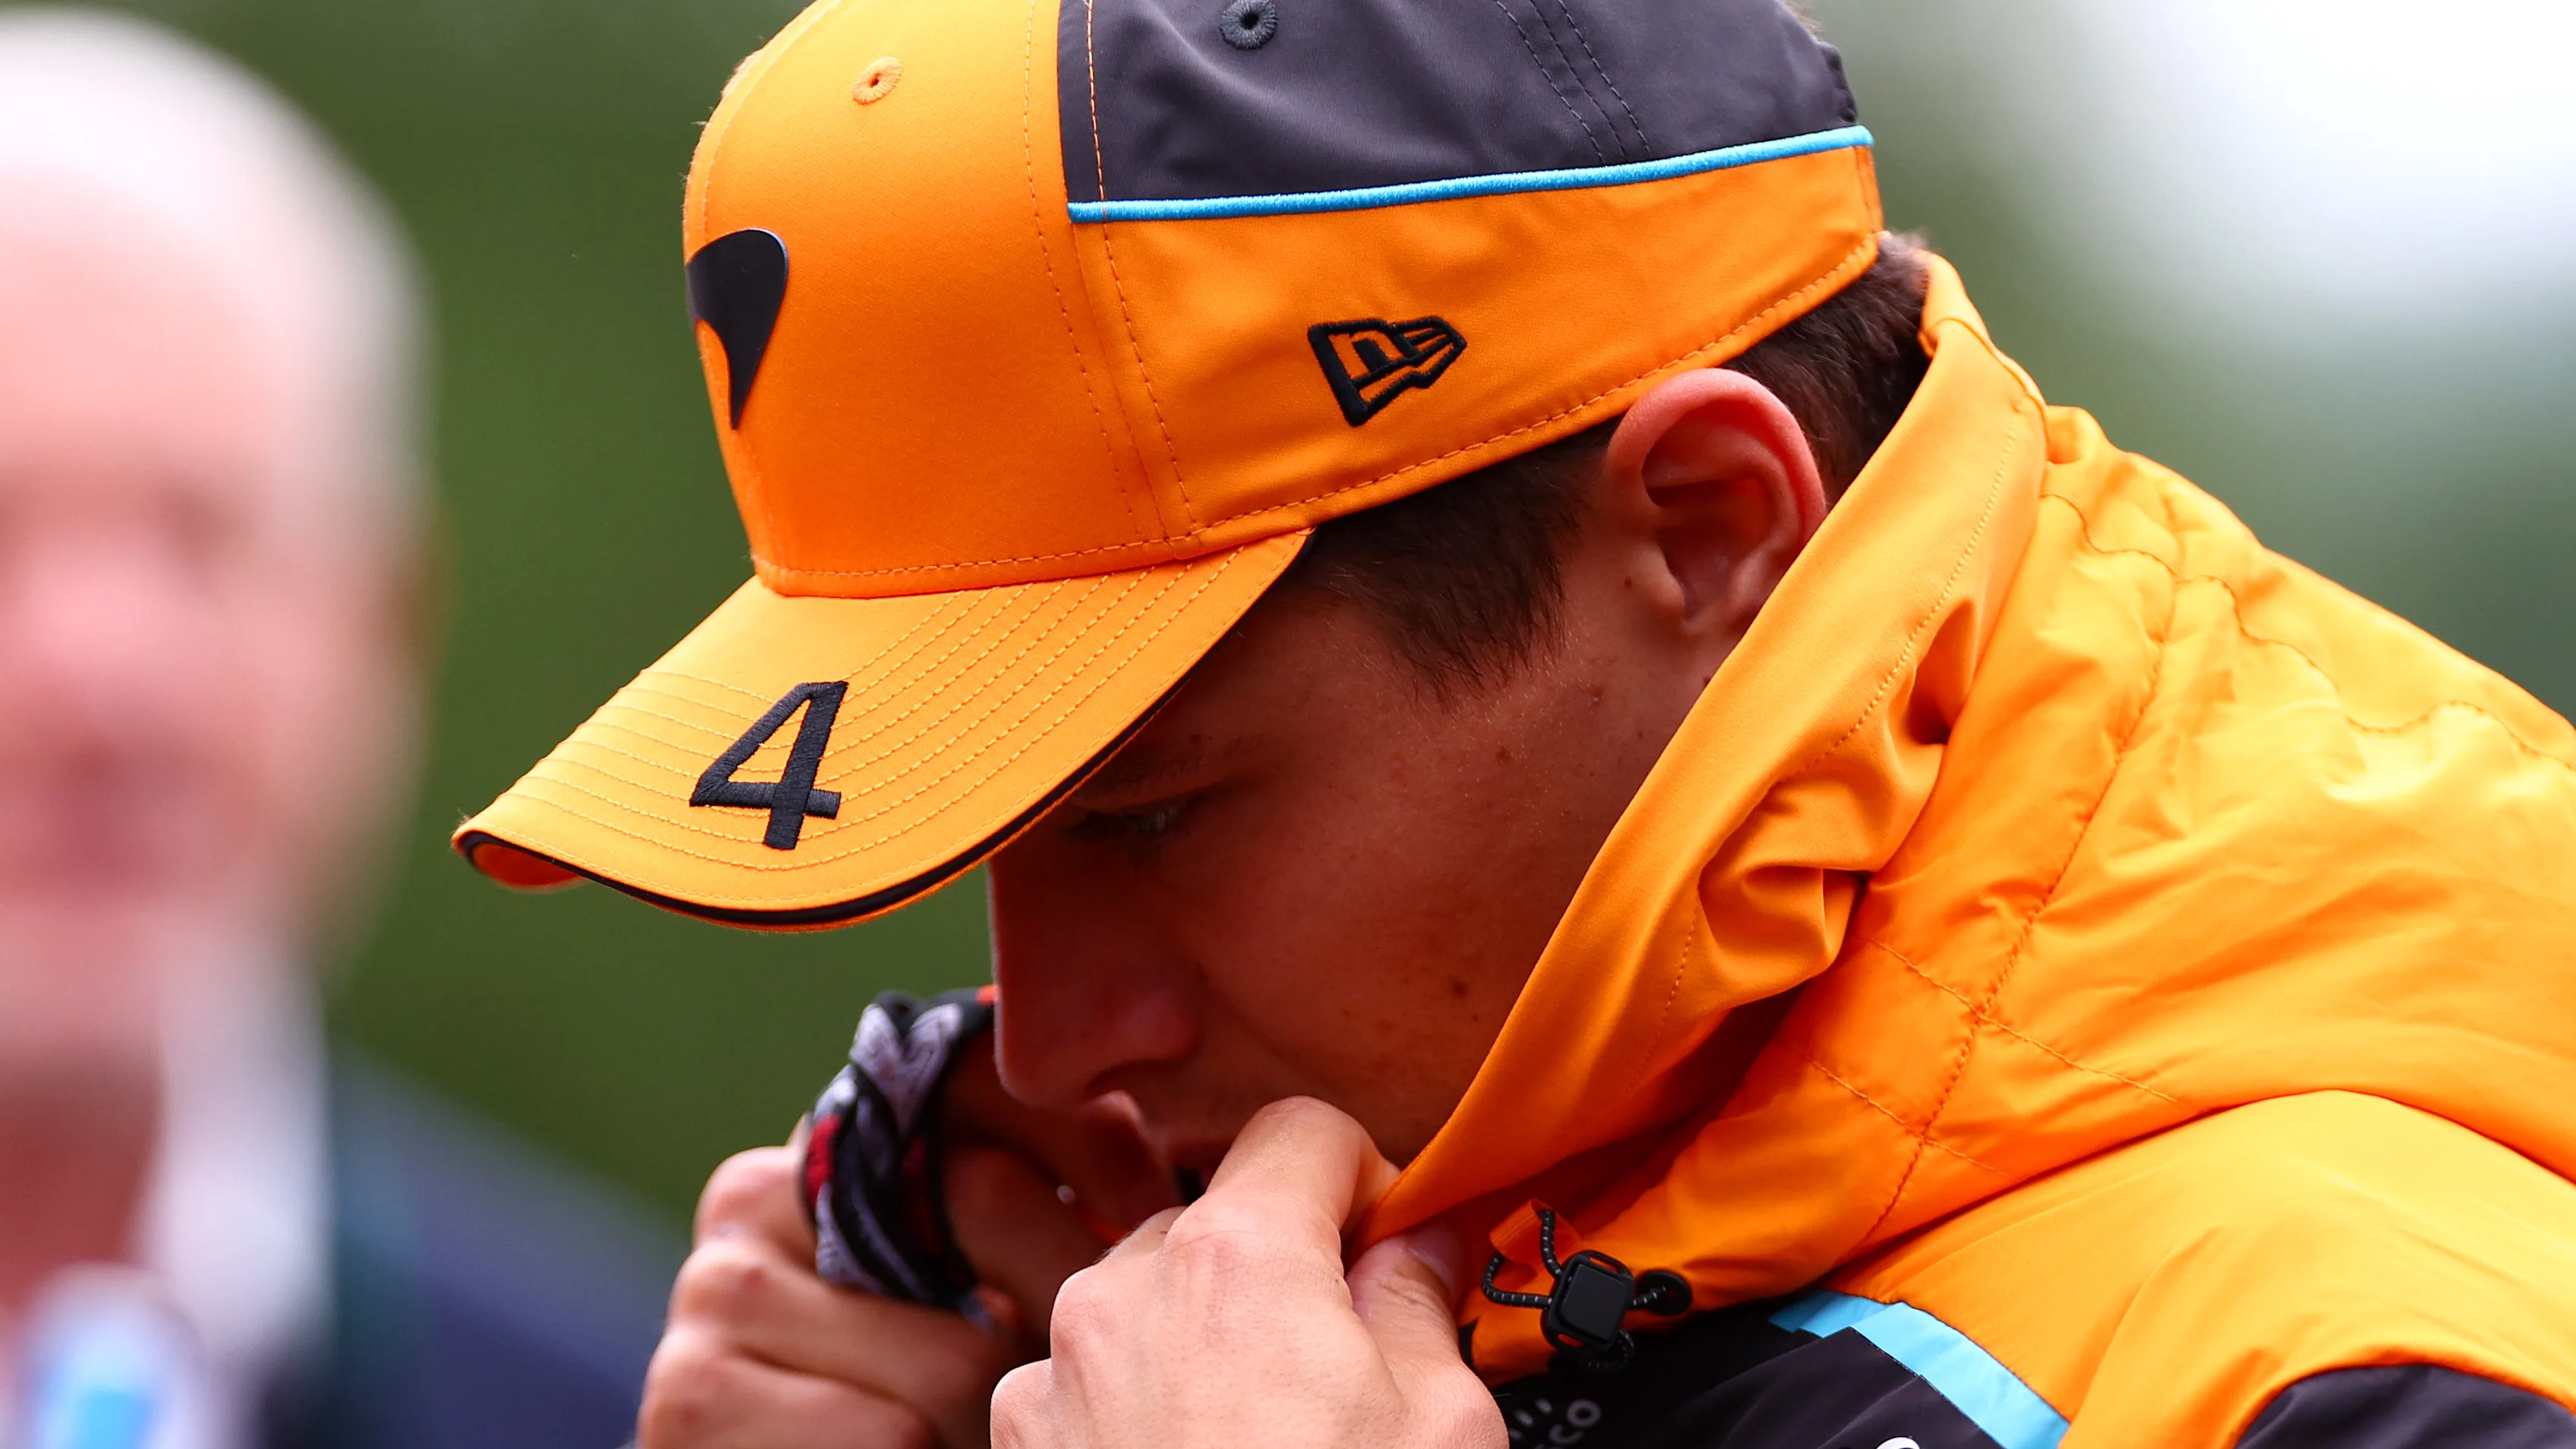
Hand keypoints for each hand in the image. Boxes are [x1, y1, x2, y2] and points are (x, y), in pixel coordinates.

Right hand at [639, 1034, 1176, 1448]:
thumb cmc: (924, 1398)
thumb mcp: (990, 1283)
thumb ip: (1043, 1203)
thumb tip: (1181, 1159)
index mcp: (834, 1142)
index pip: (973, 1075)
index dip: (1093, 1137)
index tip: (1161, 1206)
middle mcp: (759, 1191)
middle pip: (983, 1204)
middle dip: (1080, 1291)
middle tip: (1102, 1348)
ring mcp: (717, 1291)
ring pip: (954, 1353)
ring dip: (1008, 1413)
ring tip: (1007, 1427)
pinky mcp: (696, 1395)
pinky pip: (889, 1428)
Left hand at [989, 1097, 1502, 1448]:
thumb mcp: (1442, 1426)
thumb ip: (1424, 1302)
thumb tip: (1421, 1242)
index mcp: (1236, 1257)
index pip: (1300, 1131)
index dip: (1363, 1179)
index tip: (1393, 1244)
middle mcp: (1123, 1292)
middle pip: (1219, 1217)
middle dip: (1284, 1265)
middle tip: (1347, 1354)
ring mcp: (1055, 1374)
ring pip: (1146, 1298)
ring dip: (1206, 1333)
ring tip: (1268, 1430)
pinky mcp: (1022, 1447)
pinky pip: (1089, 1379)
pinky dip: (1142, 1402)